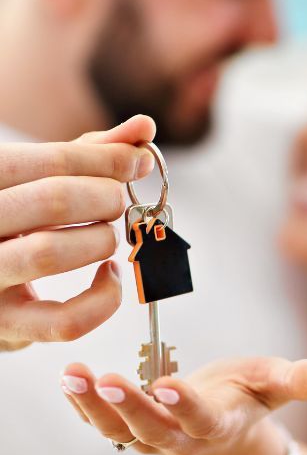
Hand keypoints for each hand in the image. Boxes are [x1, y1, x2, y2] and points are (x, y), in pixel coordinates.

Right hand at [0, 115, 156, 350]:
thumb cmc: (19, 224)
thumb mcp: (43, 180)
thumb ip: (89, 154)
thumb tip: (144, 127)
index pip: (45, 160)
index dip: (105, 159)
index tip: (140, 161)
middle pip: (51, 201)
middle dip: (105, 198)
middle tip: (117, 202)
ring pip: (49, 254)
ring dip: (100, 241)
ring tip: (108, 236)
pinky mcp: (9, 326)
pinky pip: (65, 321)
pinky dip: (103, 299)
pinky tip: (110, 277)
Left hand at [60, 357, 306, 454]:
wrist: (223, 435)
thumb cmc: (249, 401)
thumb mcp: (277, 385)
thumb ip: (306, 381)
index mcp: (219, 424)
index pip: (202, 419)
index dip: (185, 406)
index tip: (165, 385)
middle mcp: (182, 437)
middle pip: (153, 431)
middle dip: (129, 409)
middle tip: (104, 382)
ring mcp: (153, 438)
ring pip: (120, 431)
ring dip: (94, 407)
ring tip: (72, 376)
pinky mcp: (132, 431)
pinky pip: (104, 424)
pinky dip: (83, 406)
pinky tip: (67, 381)